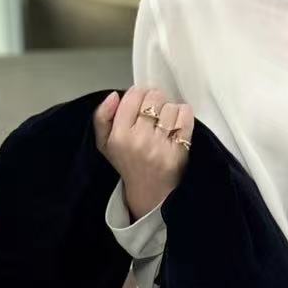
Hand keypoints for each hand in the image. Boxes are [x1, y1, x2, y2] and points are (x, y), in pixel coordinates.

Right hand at [93, 84, 193, 218]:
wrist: (149, 192)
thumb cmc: (127, 163)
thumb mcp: (104, 143)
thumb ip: (102, 116)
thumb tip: (114, 95)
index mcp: (119, 136)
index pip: (133, 96)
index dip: (138, 95)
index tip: (140, 103)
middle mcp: (139, 140)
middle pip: (154, 97)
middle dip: (155, 101)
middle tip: (154, 113)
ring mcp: (161, 145)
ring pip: (170, 106)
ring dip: (169, 110)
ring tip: (164, 122)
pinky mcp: (179, 149)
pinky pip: (186, 115)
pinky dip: (183, 114)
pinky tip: (176, 124)